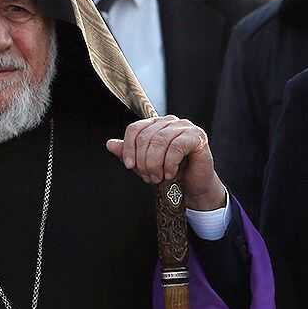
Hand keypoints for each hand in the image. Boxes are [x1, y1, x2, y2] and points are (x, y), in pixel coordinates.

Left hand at [106, 116, 226, 210]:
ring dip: (155, 164)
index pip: (135, 129)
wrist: (193, 187)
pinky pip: (177, 147)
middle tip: (148, 177)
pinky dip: (170, 164)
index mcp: (156, 124)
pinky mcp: (197, 136)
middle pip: (146, 136)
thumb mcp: (144, 164)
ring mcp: (185, 127)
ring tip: (158, 178)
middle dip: (143, 161)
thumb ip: (129, 154)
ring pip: (160, 141)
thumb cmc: (170, 173)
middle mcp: (170, 121)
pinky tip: (170, 174)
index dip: (128, 148)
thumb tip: (110, 144)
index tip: (129, 166)